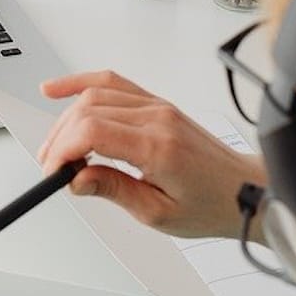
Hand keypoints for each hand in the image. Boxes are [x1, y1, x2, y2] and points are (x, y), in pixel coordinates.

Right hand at [37, 71, 266, 239]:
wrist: (243, 190)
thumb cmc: (209, 204)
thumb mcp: (157, 213)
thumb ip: (113, 190)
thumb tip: (77, 179)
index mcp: (158, 147)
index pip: (93, 132)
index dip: (63, 150)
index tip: (54, 171)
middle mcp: (158, 118)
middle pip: (89, 110)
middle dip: (59, 137)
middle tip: (52, 165)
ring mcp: (158, 107)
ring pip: (96, 95)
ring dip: (66, 117)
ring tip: (54, 146)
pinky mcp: (157, 105)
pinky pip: (114, 83)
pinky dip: (82, 84)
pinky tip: (60, 90)